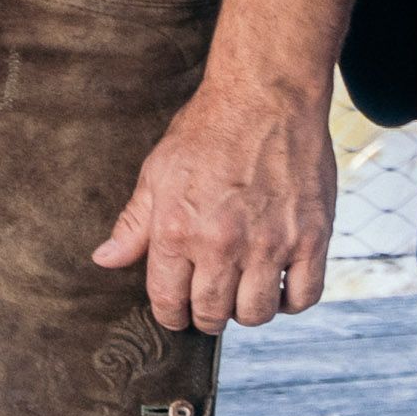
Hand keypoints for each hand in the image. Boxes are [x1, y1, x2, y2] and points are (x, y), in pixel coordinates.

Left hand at [93, 74, 336, 329]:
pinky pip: (304, 296)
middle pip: (213, 314)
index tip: (176, 313)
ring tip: (240, 294)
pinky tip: (278, 287)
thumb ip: (133, 224)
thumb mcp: (157, 173)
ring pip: (257, 313)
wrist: (265, 98)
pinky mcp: (312, 238)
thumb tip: (104, 260)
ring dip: (246, 312)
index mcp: (178, 230)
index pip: (168, 300)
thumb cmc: (206, 132)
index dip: (170, 314)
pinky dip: (290, 302)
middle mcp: (223, 244)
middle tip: (207, 306)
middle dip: (205, 317)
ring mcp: (271, 244)